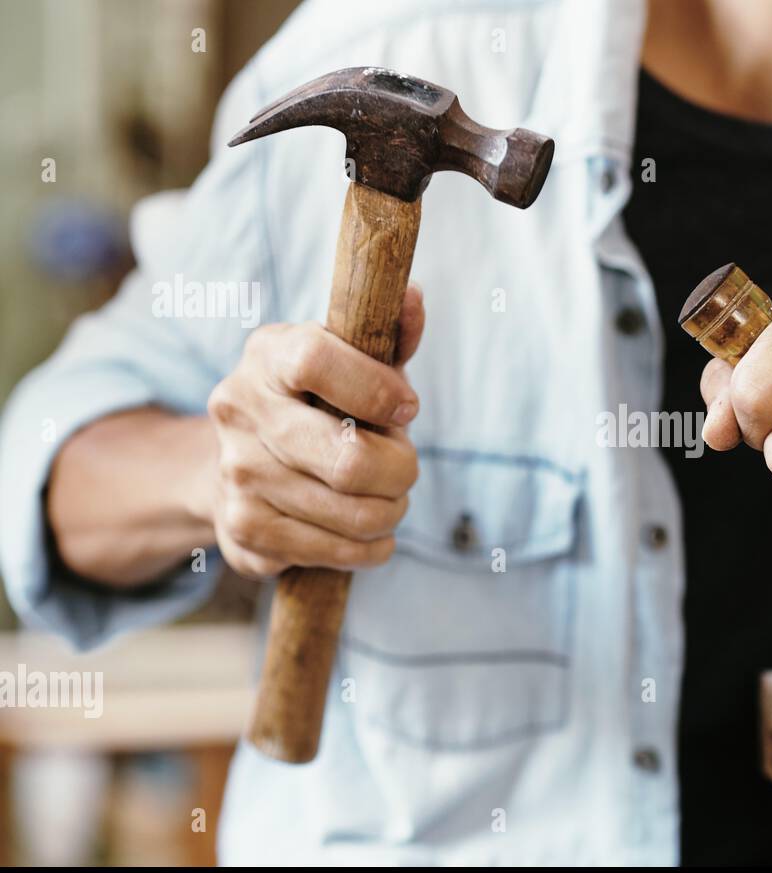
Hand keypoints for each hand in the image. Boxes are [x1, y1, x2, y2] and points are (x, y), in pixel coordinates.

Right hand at [203, 285, 424, 577]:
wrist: (241, 464)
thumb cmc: (320, 404)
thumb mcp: (353, 361)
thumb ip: (389, 333)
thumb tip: (413, 297)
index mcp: (267, 354)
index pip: (317, 361)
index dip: (377, 389)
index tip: (407, 408)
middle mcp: (239, 410)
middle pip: (350, 460)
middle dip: (402, 471)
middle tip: (407, 469)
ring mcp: (235, 475)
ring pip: (353, 515)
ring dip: (391, 513)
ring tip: (388, 499)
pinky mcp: (241, 531)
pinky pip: (334, 553)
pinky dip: (370, 549)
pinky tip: (367, 533)